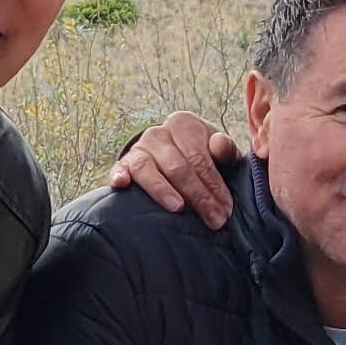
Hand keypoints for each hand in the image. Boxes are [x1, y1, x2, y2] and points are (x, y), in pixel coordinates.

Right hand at [105, 108, 236, 225]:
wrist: (175, 156)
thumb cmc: (203, 158)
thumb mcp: (219, 153)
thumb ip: (226, 150)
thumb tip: (219, 145)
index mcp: (184, 124)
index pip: (200, 158)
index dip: (215, 185)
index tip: (226, 209)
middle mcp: (158, 133)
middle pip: (178, 167)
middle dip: (198, 196)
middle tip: (214, 220)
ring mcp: (138, 148)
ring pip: (147, 168)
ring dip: (162, 189)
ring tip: (177, 208)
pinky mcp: (123, 163)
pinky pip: (119, 168)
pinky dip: (119, 175)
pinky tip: (121, 185)